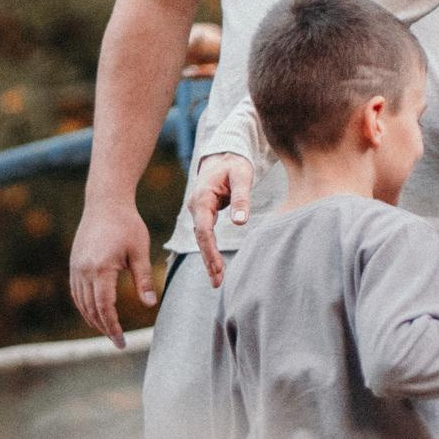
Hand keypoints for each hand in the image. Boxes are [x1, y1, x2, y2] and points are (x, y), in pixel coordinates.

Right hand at [69, 199, 156, 346]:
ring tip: (107, 330)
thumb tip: (149, 304)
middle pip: (91, 309)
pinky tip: (94, 312)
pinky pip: (76, 291)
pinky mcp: (74, 263)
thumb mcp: (140, 251)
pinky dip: (84, 305)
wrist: (105, 202)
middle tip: (117, 342)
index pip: (105, 307)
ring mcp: (76, 267)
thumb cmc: (127, 224)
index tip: (122, 342)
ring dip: (93, 319)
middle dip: (104, 328)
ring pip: (81, 302)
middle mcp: (84, 270)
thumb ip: (144, 279)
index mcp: (101, 269)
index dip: (113, 327)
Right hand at [185, 154, 254, 283]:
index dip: (210, 249)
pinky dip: (210, 251)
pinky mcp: (204, 215)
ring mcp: (198, 212)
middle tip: (217, 282)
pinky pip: (205, 236)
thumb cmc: (234, 164)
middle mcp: (196, 207)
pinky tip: (217, 267)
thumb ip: (241, 198)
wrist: (223, 155)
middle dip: (208, 261)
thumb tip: (240, 222)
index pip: (204, 229)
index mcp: (202, 198)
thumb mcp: (242, 176)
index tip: (218, 267)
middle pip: (201, 238)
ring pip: (202, 239)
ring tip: (218, 281)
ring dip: (209, 259)